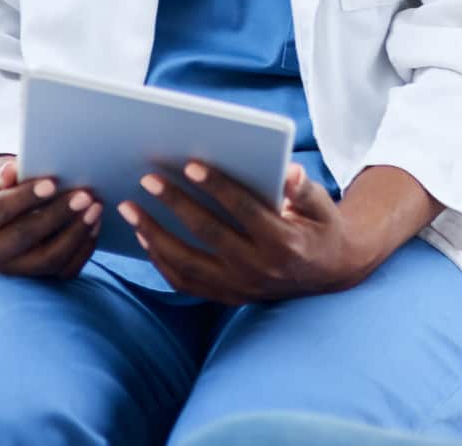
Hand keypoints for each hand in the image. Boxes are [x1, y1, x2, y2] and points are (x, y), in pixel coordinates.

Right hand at [0, 153, 100, 278]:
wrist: (1, 215)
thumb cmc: (1, 187)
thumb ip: (3, 171)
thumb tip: (12, 171)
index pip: (0, 210)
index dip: (26, 197)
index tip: (52, 183)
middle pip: (26, 236)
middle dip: (58, 214)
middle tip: (84, 195)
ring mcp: (13, 269)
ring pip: (48, 258)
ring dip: (75, 233)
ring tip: (95, 208)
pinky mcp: (36, 279)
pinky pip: (64, 270)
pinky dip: (83, 248)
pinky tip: (95, 224)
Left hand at [117, 161, 375, 304]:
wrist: (330, 273)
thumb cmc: (321, 227)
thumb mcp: (323, 206)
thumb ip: (304, 189)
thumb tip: (289, 173)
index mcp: (284, 243)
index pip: (244, 212)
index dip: (218, 188)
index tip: (191, 165)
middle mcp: (259, 270)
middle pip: (208, 235)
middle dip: (175, 204)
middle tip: (147, 179)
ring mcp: (240, 287)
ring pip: (188, 264)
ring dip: (155, 235)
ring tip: (130, 208)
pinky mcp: (227, 297)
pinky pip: (186, 282)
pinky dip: (161, 261)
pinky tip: (144, 236)